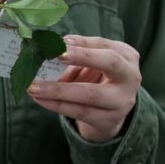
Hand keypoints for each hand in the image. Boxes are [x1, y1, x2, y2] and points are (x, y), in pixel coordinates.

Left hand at [28, 35, 142, 142]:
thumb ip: (78, 54)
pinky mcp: (109, 121)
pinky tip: (40, 99)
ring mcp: (122, 101)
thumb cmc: (99, 79)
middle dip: (83, 57)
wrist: (110, 114)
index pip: (104, 45)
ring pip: (90, 93)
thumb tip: (52, 47)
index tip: (60, 42)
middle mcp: (131, 77)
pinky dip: (57, 105)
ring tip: (33, 86)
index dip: (83, 44)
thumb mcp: (94, 63)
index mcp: (127, 56)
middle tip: (56, 55)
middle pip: (110, 63)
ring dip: (58, 89)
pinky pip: (80, 112)